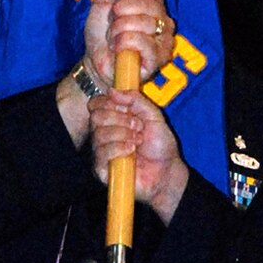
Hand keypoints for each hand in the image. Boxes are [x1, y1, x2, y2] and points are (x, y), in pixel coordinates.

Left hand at [85, 0, 174, 89]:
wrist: (95, 60)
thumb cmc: (102, 33)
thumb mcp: (102, 1)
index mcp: (153, 6)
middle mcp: (164, 22)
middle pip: (149, 4)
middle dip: (122, 11)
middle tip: (113, 21)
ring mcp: (164, 41)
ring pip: (145, 23)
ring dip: (120, 29)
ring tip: (114, 37)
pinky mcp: (158, 59)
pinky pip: (143, 42)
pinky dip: (123, 42)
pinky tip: (117, 48)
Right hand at [89, 89, 188, 221]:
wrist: (167, 171)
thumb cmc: (160, 146)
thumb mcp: (153, 116)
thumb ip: (135, 100)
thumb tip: (112, 90)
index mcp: (113, 118)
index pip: (96, 104)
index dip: (110, 103)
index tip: (127, 109)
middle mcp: (104, 133)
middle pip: (95, 117)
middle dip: (120, 119)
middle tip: (138, 127)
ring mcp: (101, 151)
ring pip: (98, 134)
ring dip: (123, 135)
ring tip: (138, 141)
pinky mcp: (101, 169)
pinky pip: (101, 152)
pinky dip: (118, 148)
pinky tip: (131, 151)